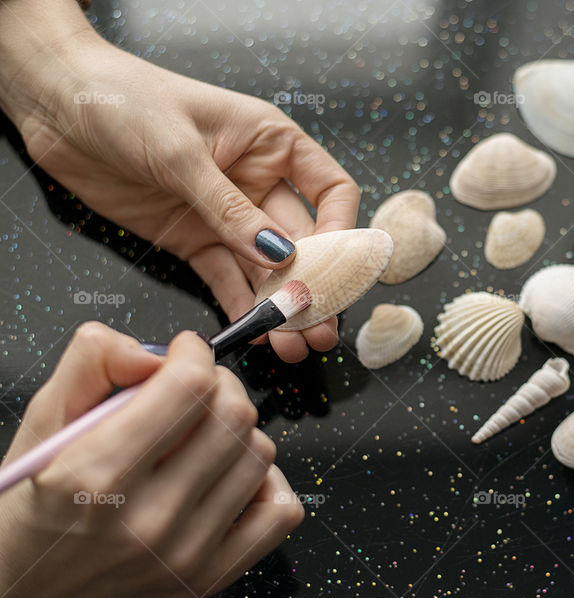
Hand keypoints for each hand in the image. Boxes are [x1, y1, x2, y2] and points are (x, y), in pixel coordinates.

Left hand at [0, 0, 360, 362]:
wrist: (57, 105)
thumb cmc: (124, 101)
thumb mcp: (182, 152)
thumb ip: (230, 209)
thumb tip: (279, 256)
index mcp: (272, 143)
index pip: (331, 190)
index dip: (340, 229)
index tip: (334, 268)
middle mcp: (257, 182)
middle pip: (302, 241)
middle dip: (313, 285)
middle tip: (320, 328)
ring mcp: (226, 215)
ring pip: (265, 269)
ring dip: (279, 306)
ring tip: (292, 346)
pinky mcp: (193, 240)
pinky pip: (224, 278)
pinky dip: (238, 306)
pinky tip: (252, 333)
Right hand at [0, 323, 303, 597]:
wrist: (28, 593)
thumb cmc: (33, 502)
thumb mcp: (41, 422)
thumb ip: (90, 364)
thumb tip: (154, 351)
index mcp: (95, 475)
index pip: (190, 388)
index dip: (193, 353)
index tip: (183, 352)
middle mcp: (147, 519)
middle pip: (235, 416)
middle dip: (219, 385)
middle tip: (194, 389)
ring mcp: (186, 553)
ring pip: (260, 455)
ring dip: (238, 432)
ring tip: (202, 437)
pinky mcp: (213, 575)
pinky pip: (281, 510)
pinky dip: (265, 483)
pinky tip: (228, 476)